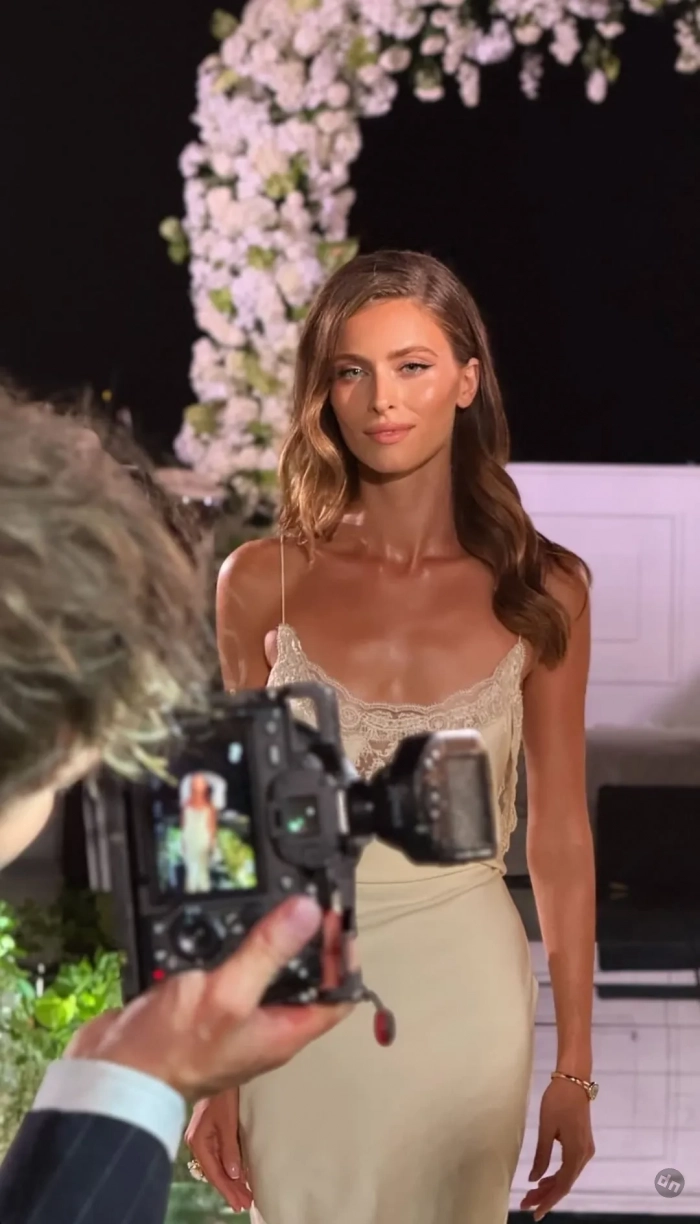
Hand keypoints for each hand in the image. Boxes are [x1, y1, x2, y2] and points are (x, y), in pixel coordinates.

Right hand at [65, 896, 351, 1099]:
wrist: (116, 1074)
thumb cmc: (177, 1047)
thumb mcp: (229, 993)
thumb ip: (268, 951)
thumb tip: (309, 911)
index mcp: (284, 1030)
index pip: (337, 996)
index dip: (345, 958)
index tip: (335, 917)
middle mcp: (265, 1023)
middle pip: (304, 978)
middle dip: (308, 938)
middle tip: (305, 896)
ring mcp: (233, 1012)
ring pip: (265, 968)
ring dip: (270, 935)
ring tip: (272, 896)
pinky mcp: (203, 999)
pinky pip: (230, 965)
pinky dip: (233, 940)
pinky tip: (226, 914)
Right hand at [185, 1091, 252, 1212]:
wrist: (217, 1068)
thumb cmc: (222, 1094)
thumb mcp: (227, 1121)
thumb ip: (229, 1148)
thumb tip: (233, 1175)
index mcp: (198, 1141)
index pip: (214, 1173)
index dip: (227, 1189)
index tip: (240, 1203)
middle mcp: (197, 1141)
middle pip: (215, 1172)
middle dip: (230, 1189)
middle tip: (245, 1204)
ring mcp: (202, 1136)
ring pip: (216, 1165)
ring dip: (231, 1180)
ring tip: (244, 1195)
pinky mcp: (209, 1131)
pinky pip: (218, 1156)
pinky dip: (228, 1167)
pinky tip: (237, 1175)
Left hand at [520, 1078, 594, 1219]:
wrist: (575, 1080)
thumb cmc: (558, 1100)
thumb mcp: (546, 1128)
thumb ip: (542, 1155)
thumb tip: (534, 1179)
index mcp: (576, 1152)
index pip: (562, 1186)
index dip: (548, 1201)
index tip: (535, 1213)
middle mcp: (584, 1155)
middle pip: (565, 1183)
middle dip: (546, 1196)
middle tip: (526, 1204)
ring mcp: (585, 1149)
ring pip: (568, 1176)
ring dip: (551, 1186)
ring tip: (531, 1194)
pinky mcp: (582, 1143)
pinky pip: (570, 1167)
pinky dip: (557, 1175)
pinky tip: (544, 1179)